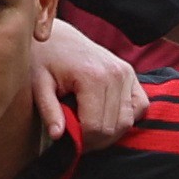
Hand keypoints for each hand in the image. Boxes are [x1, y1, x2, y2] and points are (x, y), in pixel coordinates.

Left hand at [31, 20, 148, 143]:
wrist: (58, 37)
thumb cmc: (43, 59)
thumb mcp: (38, 83)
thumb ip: (48, 110)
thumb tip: (58, 136)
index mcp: (91, 76)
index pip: (95, 126)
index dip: (81, 141)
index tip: (68, 141)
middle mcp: (115, 74)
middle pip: (114, 126)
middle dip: (95, 140)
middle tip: (77, 139)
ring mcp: (126, 72)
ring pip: (128, 120)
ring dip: (111, 132)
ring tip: (90, 130)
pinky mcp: (131, 73)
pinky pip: (140, 106)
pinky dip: (127, 117)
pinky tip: (107, 117)